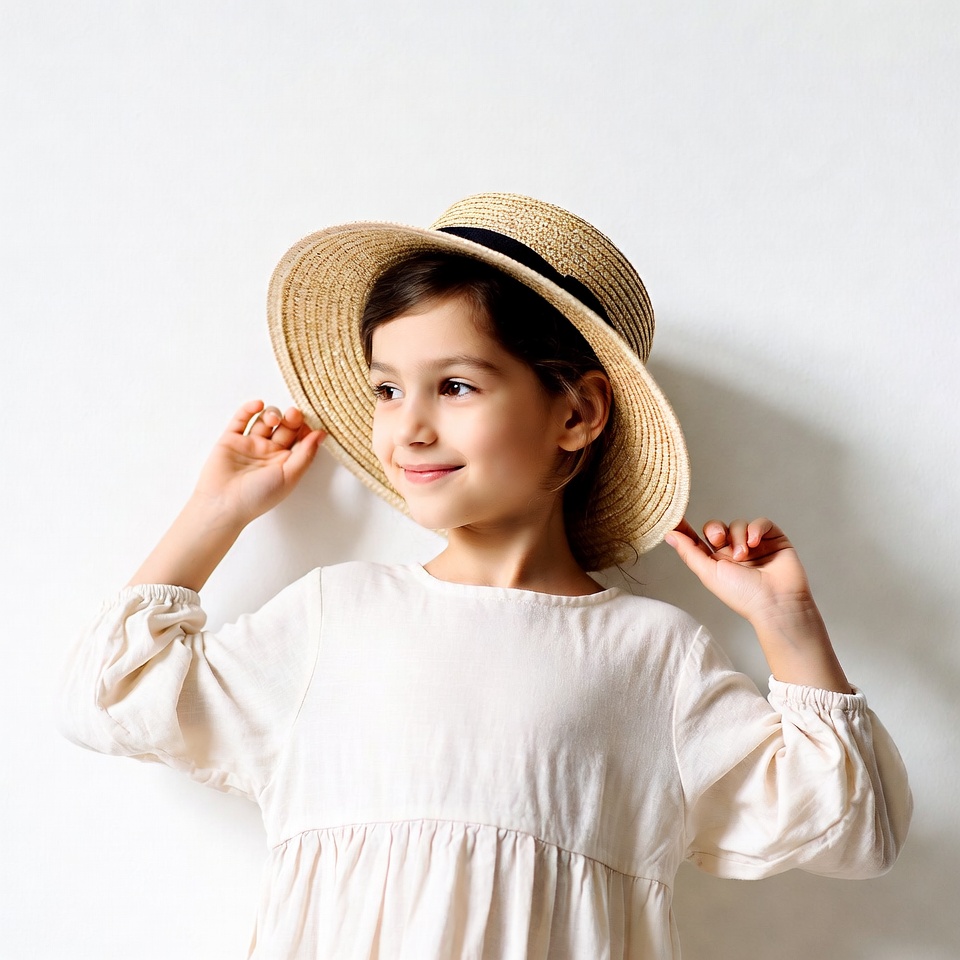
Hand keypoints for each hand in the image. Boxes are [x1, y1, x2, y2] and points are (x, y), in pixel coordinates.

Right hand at [193, 400, 325, 526]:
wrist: (223, 504)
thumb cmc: (258, 497)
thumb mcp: (289, 476)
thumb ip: (305, 454)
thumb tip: (321, 435)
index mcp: (285, 462)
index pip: (300, 438)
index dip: (305, 428)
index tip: (311, 422)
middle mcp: (269, 452)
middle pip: (285, 427)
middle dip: (291, 418)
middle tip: (293, 415)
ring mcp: (250, 444)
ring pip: (265, 420)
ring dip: (272, 414)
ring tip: (272, 420)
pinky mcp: (231, 439)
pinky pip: (241, 419)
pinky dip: (249, 409)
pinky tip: (258, 405)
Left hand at [665, 518, 850, 691]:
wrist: (777, 603)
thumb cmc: (743, 595)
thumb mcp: (708, 573)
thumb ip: (689, 552)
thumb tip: (669, 534)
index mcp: (716, 562)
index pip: (697, 540)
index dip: (686, 528)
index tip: (674, 516)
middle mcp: (733, 552)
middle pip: (716, 527)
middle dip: (715, 530)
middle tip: (720, 541)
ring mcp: (754, 545)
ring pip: (738, 524)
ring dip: (738, 536)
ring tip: (744, 555)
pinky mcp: (773, 540)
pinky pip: (761, 522)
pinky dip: (756, 529)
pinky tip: (755, 542)